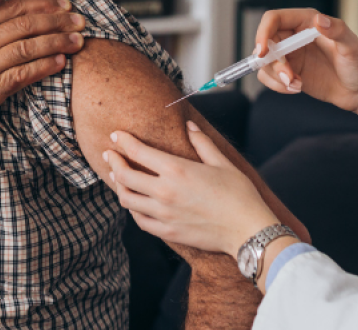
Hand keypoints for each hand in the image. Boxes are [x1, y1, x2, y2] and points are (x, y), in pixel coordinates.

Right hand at [0, 0, 86, 150]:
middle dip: (59, 22)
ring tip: (78, 41)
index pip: (14, 9)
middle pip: (27, 26)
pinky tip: (59, 63)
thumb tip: (1, 0)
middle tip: (80, 20)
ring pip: (29, 48)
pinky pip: (22, 76)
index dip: (43, 5)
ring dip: (58, 43)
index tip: (64, 4)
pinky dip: (43, 67)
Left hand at [103, 122, 279, 257]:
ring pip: (127, 198)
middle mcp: (164, 191)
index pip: (138, 151)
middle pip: (124, 175)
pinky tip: (133, 202)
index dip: (123, 141)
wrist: (247, 229)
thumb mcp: (222, 163)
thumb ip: (201, 142)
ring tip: (118, 177)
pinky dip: (132, 209)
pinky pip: (139, 220)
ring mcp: (163, 213)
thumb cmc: (239, 195)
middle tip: (110, 155)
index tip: (116, 136)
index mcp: (176, 170)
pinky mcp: (167, 231)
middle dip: (113, 161)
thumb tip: (189, 126)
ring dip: (119, 185)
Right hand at [253, 9, 357, 135]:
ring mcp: (290, 55)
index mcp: (307, 21)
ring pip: (265, 62)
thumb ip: (336, 30)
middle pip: (266, 42)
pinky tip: (296, 88)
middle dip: (272, 62)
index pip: (274, 19)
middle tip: (289, 76)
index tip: (262, 51)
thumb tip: (319, 20)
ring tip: (296, 85)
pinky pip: (269, 77)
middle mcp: (295, 36)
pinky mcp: (289, 72)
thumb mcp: (351, 46)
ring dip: (276, 76)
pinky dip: (278, 85)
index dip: (263, 32)